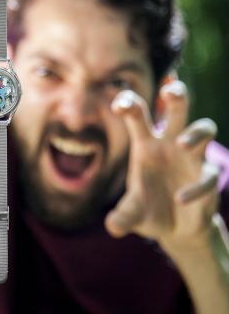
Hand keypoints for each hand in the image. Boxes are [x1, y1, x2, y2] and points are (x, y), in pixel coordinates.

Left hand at [105, 81, 219, 250]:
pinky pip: (208, 174)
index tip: (119, 105)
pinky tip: (180, 198)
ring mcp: (191, 158)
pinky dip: (196, 186)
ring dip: (195, 133)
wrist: (174, 229)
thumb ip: (123, 217)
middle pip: (177, 110)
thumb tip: (112, 227)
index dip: (129, 104)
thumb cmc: (149, 209)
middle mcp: (169, 144)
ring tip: (181, 143)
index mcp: (145, 144)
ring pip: (203, 130)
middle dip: (176, 95)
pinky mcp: (207, 176)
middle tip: (171, 91)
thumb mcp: (133, 214)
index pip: (138, 115)